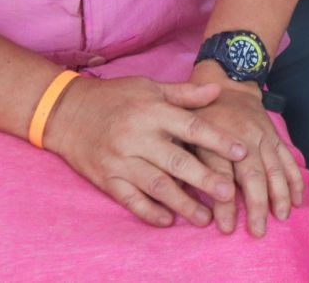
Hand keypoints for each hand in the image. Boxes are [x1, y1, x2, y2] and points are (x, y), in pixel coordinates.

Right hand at [42, 74, 246, 227]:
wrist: (66, 112)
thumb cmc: (115, 97)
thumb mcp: (150, 88)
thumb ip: (184, 94)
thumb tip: (217, 89)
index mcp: (152, 111)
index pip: (192, 127)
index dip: (218, 140)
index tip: (242, 151)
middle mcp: (137, 136)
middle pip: (177, 161)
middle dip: (205, 179)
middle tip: (230, 193)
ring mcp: (121, 160)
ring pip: (156, 185)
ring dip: (182, 202)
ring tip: (205, 217)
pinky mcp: (107, 178)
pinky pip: (130, 199)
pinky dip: (149, 212)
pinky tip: (168, 220)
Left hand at [190, 62, 303, 236]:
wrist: (227, 83)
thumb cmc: (201, 114)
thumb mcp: (185, 132)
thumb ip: (184, 160)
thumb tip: (177, 192)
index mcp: (216, 140)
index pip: (221, 176)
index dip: (224, 203)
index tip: (226, 227)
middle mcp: (242, 140)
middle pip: (253, 176)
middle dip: (257, 205)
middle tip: (258, 231)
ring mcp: (262, 138)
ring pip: (274, 168)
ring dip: (280, 194)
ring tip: (282, 217)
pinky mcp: (274, 137)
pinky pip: (288, 159)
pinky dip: (295, 179)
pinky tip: (298, 198)